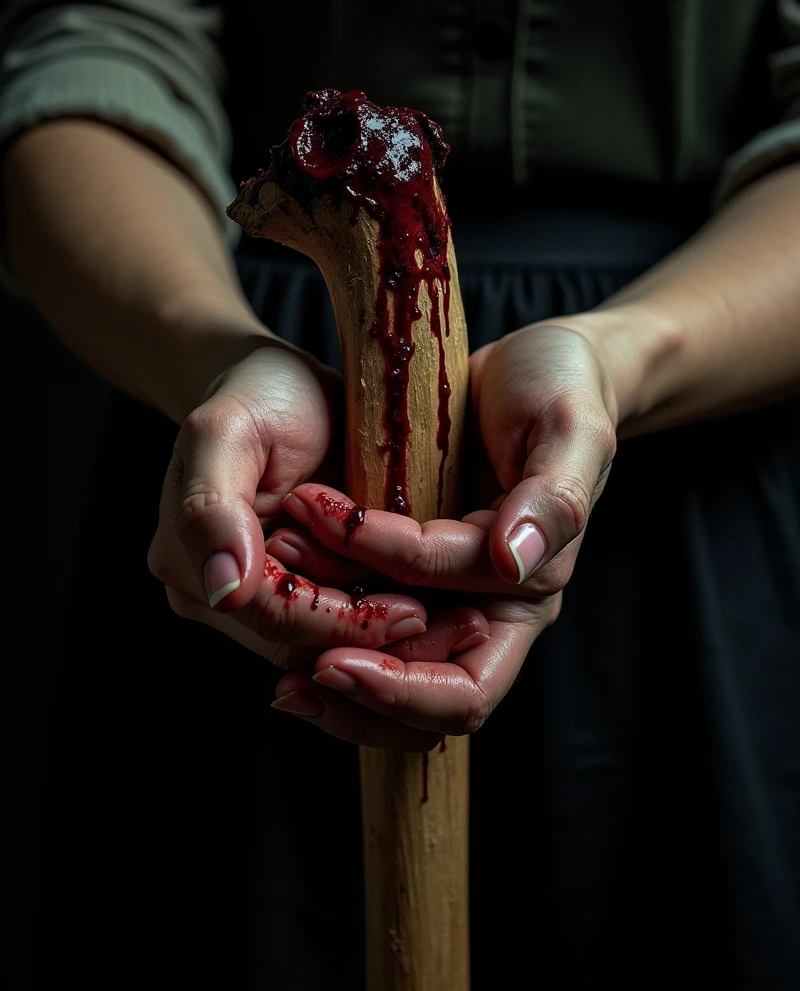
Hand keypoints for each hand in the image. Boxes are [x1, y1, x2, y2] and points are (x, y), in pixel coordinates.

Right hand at [147, 340, 443, 669]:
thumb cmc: (256, 394)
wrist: (282, 385)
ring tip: (463, 625)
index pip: (274, 617)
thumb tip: (225, 592)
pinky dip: (392, 623)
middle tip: (460, 627)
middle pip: (302, 646)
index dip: (343, 623)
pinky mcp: (302, 592)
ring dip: (394, 642)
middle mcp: (219, 594)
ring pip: (328, 649)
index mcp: (190, 562)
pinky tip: (446, 611)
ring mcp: (260, 599)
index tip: (413, 613)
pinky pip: (345, 628)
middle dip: (380, 640)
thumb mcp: (226, 430)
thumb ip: (210, 509)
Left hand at [264, 320, 617, 745]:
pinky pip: (363, 598)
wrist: (534, 360)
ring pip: (383, 655)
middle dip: (351, 682)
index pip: (463, 672)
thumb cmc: (562, 387)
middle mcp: (487, 602)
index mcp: (530, 591)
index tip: (332, 655)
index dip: (401, 685)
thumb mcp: (572, 429)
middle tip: (281, 671)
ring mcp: (444, 581)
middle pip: (419, 693)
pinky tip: (276, 583)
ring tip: (262, 603)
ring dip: (322, 642)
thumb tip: (514, 563)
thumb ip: (555, 498)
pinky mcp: (410, 554)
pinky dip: (322, 600)